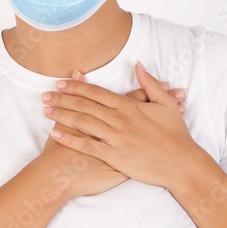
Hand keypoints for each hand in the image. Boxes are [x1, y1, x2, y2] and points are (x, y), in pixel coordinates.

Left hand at [42, 61, 206, 189]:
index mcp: (130, 106)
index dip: (76, 87)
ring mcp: (116, 138)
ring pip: (83, 123)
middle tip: (44, 95)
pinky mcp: (115, 156)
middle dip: (62, 99)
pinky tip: (55, 134)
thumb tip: (138, 64)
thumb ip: (150, 83)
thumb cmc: (176, 135)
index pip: (97, 93)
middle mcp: (120, 120)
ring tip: (45, 110)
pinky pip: (87, 146)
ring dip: (62, 115)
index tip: (61, 83)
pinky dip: (70, 139)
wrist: (182, 163)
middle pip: (84, 106)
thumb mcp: (166, 104)